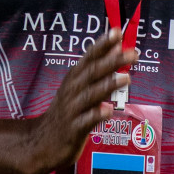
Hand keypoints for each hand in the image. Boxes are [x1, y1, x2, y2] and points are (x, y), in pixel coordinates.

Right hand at [16, 28, 135, 173]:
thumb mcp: (79, 87)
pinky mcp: (73, 130)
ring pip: (90, 95)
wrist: (41, 142)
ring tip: (126, 78)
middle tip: (132, 53)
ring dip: (107, 85)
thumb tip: (118, 47)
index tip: (117, 32)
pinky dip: (96, 115)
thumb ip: (97, 68)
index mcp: (74, 78)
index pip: (89, 57)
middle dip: (112, 62)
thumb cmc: (67, 111)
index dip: (102, 44)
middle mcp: (72, 90)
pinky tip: (108, 110)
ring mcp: (72, 110)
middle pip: (92, 73)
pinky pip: (86, 121)